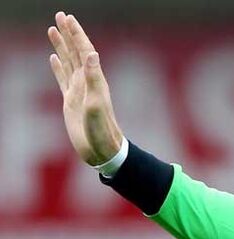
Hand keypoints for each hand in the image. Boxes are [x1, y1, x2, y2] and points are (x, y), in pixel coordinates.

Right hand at [47, 11, 123, 165]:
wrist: (102, 149)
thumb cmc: (101, 130)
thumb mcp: (96, 104)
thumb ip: (94, 79)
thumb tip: (91, 54)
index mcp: (94, 80)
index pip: (84, 51)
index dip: (76, 34)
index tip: (68, 19)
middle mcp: (87, 82)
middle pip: (76, 52)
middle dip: (68, 33)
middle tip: (60, 16)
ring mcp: (78, 90)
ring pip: (68, 62)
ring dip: (61, 45)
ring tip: (53, 30)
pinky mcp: (71, 100)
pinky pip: (62, 78)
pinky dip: (57, 66)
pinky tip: (53, 58)